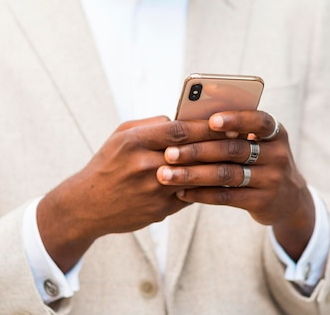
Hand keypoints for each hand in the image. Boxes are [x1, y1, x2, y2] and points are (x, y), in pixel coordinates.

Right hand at [37, 116, 223, 271]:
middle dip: (219, 145)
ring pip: (196, 177)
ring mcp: (153, 190)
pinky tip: (221, 181)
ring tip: (238, 160)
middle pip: (192, 153)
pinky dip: (206, 188)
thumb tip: (181, 118)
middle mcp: (145, 164)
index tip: (226, 121)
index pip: (179, 129)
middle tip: (241, 138)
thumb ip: (151, 124)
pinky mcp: (159, 210)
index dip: (206, 125)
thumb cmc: (107, 163)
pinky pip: (191, 196)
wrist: (87, 204)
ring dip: (218, 168)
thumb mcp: (120, 135)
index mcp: (135, 141)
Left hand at [157, 111, 314, 259]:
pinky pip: (226, 197)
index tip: (211, 119)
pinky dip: (201, 194)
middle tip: (169, 152)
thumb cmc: (260, 161)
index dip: (236, 119)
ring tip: (166, 174)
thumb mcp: (259, 143)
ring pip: (226, 174)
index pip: (258, 121)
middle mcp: (277, 154)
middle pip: (233, 149)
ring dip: (193, 174)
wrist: (289, 200)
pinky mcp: (262, 202)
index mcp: (275, 132)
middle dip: (197, 150)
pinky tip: (180, 192)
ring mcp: (272, 179)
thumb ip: (235, 133)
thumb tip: (190, 121)